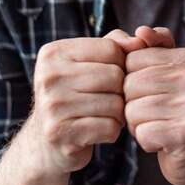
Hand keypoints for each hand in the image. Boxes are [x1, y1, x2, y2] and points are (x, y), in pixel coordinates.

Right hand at [22, 29, 145, 176]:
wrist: (45, 143)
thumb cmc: (76, 96)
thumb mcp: (89, 63)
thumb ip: (115, 44)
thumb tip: (140, 41)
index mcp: (53, 53)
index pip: (111, 49)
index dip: (121, 65)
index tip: (108, 77)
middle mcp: (48, 76)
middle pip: (115, 76)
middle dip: (121, 91)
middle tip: (109, 100)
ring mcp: (52, 106)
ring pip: (116, 104)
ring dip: (119, 113)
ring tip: (104, 115)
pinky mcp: (61, 133)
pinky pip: (110, 127)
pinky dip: (112, 131)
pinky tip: (99, 131)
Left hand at [124, 26, 184, 184]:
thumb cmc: (177, 109)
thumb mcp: (169, 73)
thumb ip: (153, 47)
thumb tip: (141, 31)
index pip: (132, 60)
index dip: (132, 81)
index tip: (153, 93)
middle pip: (130, 85)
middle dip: (132, 104)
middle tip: (155, 114)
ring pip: (132, 110)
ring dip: (138, 125)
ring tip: (160, 126)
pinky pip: (142, 133)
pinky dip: (146, 141)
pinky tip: (163, 141)